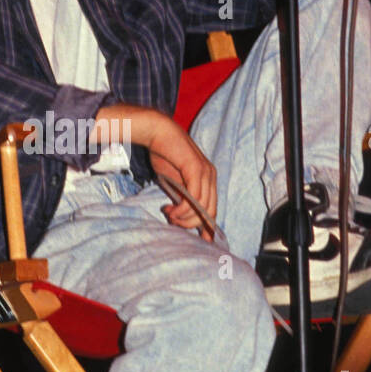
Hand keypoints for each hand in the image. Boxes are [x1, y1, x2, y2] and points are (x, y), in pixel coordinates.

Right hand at [146, 116, 216, 240]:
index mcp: (208, 179)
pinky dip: (183, 208)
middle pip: (209, 212)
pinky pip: (194, 197)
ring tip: (169, 214)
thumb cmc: (164, 155)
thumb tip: (181, 218)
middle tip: (172, 221)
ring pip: (202, 207)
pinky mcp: (197, 169)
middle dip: (191, 223)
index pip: (213, 208)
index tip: (202, 239)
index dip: (207, 226)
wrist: (157, 132)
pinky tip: (171, 208)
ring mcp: (206, 172)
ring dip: (184, 217)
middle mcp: (211, 176)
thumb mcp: (174, 182)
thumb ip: (181, 198)